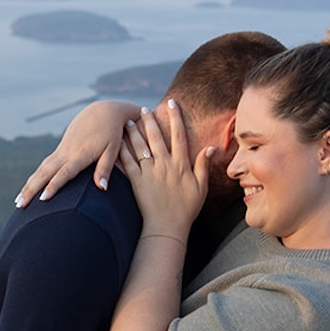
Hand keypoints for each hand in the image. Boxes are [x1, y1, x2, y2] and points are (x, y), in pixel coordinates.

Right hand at [15, 100, 139, 205]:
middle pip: (46, 172)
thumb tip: (102, 188)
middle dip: (31, 189)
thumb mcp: (113, 149)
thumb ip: (105, 168)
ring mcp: (62, 149)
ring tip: (18, 202)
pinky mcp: (61, 149)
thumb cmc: (112, 132)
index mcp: (81, 153)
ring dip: (29, 185)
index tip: (43, 199)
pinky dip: (35, 177)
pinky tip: (29, 188)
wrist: (103, 111)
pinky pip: (45, 165)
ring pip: (42, 169)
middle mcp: (67, 152)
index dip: (54, 185)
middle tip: (20, 205)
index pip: (65, 172)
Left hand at [117, 101, 211, 239]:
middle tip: (144, 108)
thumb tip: (212, 147)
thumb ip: (203, 165)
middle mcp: (165, 165)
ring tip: (130, 120)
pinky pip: (128, 162)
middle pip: (157, 137)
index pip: (179, 136)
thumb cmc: (186, 209)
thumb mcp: (201, 187)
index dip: (176, 117)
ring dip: (135, 132)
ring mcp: (149, 173)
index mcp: (181, 165)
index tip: (172, 103)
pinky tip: (117, 141)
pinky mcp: (136, 182)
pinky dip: (122, 150)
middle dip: (151, 120)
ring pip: (140, 147)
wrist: (167, 227)